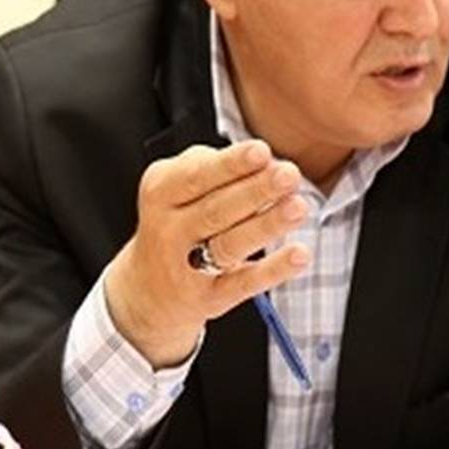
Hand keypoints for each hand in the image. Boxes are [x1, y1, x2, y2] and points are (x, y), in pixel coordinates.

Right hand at [105, 140, 310, 367]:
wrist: (148, 289)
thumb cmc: (179, 218)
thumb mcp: (179, 186)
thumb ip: (216, 168)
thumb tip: (268, 163)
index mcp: (161, 192)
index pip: (197, 176)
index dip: (231, 164)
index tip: (262, 151)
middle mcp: (169, 230)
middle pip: (217, 209)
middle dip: (256, 190)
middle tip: (290, 174)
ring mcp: (187, 267)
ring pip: (231, 244)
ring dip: (267, 225)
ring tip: (299, 207)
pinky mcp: (210, 298)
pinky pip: (244, 283)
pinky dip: (273, 270)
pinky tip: (300, 254)